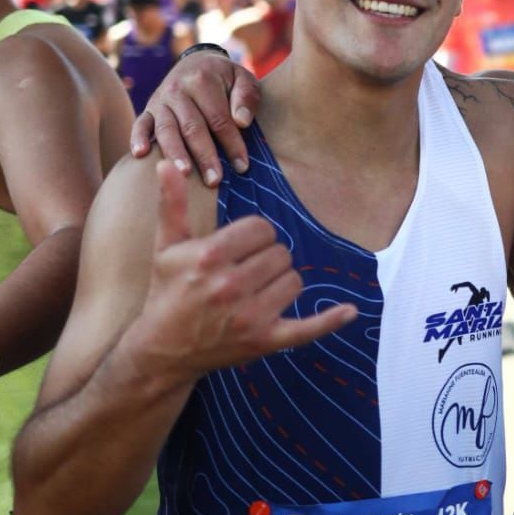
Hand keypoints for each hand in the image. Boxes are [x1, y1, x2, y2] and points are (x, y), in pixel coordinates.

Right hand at [128, 161, 356, 380]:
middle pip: (280, 253)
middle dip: (266, 259)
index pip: (262, 229)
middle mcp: (231, 285)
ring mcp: (251, 316)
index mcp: (210, 256)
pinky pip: (308, 328)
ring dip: (281, 282)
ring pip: (294, 280)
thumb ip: (172, 203)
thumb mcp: (167, 246)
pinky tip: (350, 311)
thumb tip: (167, 164)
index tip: (239, 248)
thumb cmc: (167, 292)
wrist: (163, 350)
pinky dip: (330, 320)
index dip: (254, 236)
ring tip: (256, 291)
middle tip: (244, 272)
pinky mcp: (265, 340)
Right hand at [130, 53, 260, 185]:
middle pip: (192, 127)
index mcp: (203, 80)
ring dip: (175, 153)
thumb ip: (246, 97)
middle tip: (214, 180)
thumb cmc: (226, 78)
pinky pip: (140, 124)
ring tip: (184, 174)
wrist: (198, 62)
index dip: (231, 143)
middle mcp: (178, 90)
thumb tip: (242, 121)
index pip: (219, 118)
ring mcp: (160, 100)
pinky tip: (140, 155)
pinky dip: (137, 138)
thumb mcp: (243, 78)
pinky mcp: (148, 110)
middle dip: (204, 156)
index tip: (242, 166)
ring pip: (166, 129)